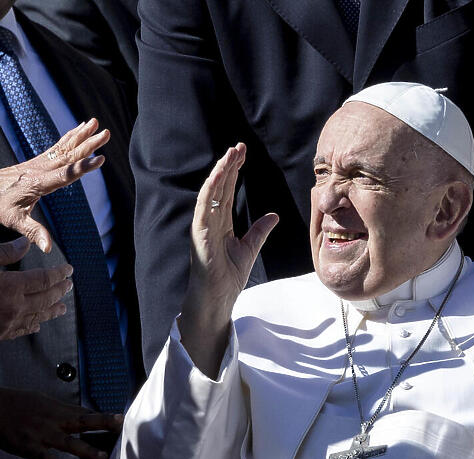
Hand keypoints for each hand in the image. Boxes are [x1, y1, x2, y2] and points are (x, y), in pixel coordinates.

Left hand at [0, 119, 110, 252]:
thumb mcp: (14, 221)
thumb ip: (34, 233)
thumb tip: (47, 248)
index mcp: (37, 184)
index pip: (65, 175)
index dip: (83, 167)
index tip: (100, 159)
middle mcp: (40, 170)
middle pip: (69, 156)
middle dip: (89, 145)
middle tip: (106, 134)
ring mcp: (39, 164)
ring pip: (64, 147)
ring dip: (82, 136)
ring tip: (97, 123)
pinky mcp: (37, 162)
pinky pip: (57, 147)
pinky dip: (70, 137)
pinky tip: (80, 129)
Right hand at [0, 237, 72, 346]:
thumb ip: (5, 252)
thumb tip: (25, 244)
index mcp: (11, 286)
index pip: (44, 279)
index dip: (58, 274)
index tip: (68, 271)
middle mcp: (13, 308)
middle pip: (45, 299)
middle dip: (59, 291)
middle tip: (68, 286)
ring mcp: (6, 325)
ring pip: (37, 317)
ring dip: (51, 311)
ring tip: (61, 308)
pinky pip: (21, 331)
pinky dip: (32, 326)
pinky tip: (37, 324)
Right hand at [0, 387, 122, 458]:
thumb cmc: (17, 403)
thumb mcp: (42, 400)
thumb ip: (61, 410)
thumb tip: (80, 413)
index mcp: (56, 408)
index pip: (85, 413)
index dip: (103, 416)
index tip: (121, 418)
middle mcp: (52, 420)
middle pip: (82, 421)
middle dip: (102, 423)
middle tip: (120, 426)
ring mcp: (41, 433)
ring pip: (68, 442)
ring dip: (86, 450)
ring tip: (102, 457)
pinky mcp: (28, 446)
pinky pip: (44, 458)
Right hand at [178, 144, 277, 376]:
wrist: (217, 298)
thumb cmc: (228, 277)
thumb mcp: (249, 248)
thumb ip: (259, 231)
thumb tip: (273, 215)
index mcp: (220, 223)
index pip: (226, 191)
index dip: (233, 172)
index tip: (243, 154)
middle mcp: (210, 221)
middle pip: (219, 187)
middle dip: (228, 166)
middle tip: (239, 146)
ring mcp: (203, 227)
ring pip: (210, 193)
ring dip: (219, 172)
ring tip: (230, 154)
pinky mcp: (199, 235)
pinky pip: (204, 208)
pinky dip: (210, 191)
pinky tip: (218, 176)